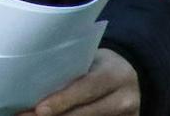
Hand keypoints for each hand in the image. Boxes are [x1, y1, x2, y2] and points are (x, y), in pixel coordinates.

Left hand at [18, 49, 139, 115]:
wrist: (134, 77)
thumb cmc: (102, 64)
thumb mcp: (93, 60)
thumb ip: (71, 70)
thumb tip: (35, 81)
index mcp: (113, 75)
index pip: (86, 89)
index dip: (62, 101)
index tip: (40, 109)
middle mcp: (123, 99)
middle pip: (85, 113)